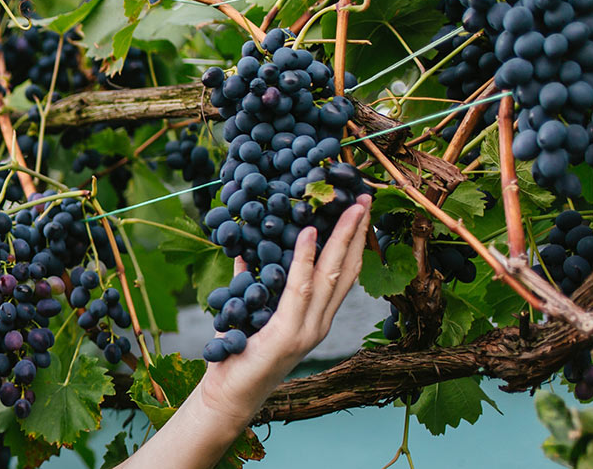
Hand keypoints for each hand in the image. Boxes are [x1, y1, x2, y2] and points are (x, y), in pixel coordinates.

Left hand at [118, 194, 371, 468]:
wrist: (228, 396)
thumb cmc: (237, 356)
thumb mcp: (246, 312)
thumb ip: (250, 284)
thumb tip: (245, 255)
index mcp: (315, 318)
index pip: (342, 274)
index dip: (353, 242)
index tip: (357, 210)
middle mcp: (319, 323)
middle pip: (346, 269)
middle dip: (356, 232)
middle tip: (364, 198)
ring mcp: (308, 329)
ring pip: (331, 275)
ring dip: (340, 238)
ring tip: (349, 207)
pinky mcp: (289, 334)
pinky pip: (299, 289)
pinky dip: (304, 259)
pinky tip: (307, 233)